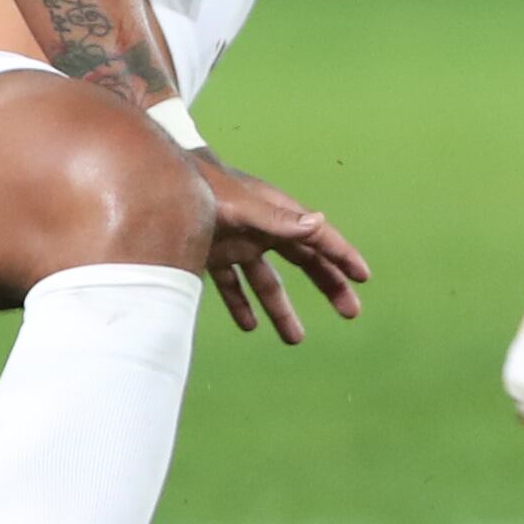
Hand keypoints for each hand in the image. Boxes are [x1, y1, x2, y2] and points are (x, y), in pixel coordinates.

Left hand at [188, 151, 367, 345]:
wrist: (160, 184)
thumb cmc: (204, 187)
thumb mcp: (242, 206)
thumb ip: (277, 219)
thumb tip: (318, 223)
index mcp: (276, 213)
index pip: (318, 237)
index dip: (342, 255)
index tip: (363, 277)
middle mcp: (263, 230)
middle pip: (304, 261)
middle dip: (328, 285)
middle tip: (351, 312)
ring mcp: (239, 243)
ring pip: (268, 282)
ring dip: (281, 309)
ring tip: (295, 339)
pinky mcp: (215, 254)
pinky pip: (233, 285)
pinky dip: (241, 304)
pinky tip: (249, 326)